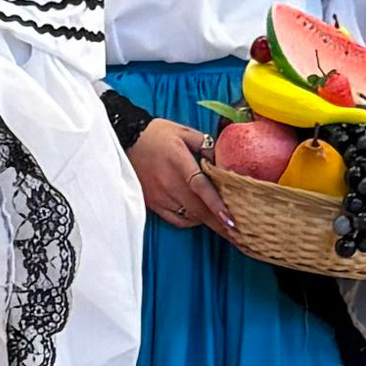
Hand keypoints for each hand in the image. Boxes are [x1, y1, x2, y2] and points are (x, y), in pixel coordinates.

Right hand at [130, 117, 234, 233]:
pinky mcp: (153, 203)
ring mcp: (160, 196)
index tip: (231, 219)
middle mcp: (168, 182)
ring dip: (207, 222)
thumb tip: (223, 161)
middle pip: (198, 209)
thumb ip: (206, 144)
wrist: (126, 140)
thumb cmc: (157, 135)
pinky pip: (176, 220)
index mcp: (179, 161)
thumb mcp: (184, 132)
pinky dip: (191, 220)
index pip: (200, 187)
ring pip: (189, 216)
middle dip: (220, 224)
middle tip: (239, 234)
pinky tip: (200, 217)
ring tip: (224, 225)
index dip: (216, 205)